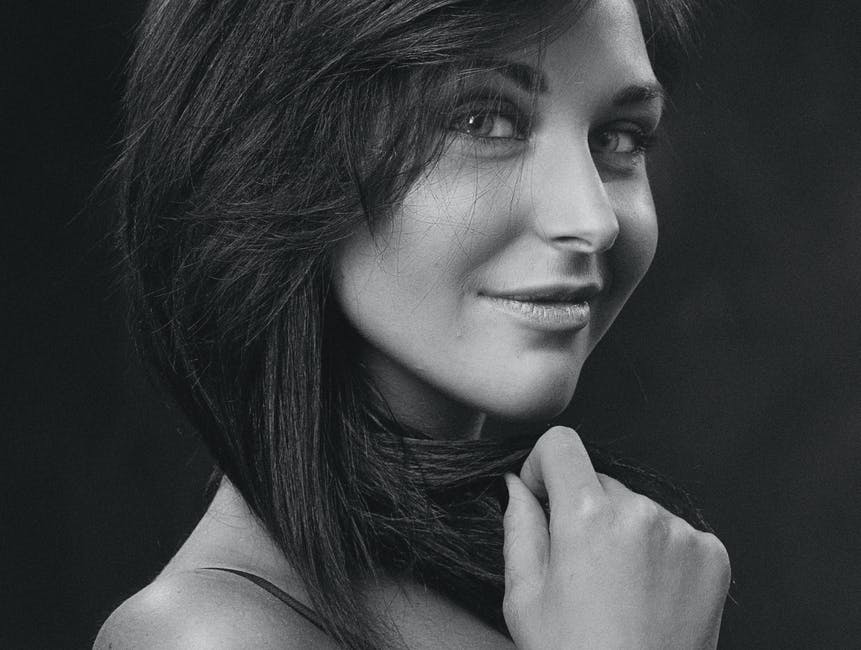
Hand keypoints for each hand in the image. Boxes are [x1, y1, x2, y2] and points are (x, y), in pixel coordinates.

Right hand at [502, 427, 729, 649]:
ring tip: (617, 588)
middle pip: (598, 479)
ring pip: (636, 506)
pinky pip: (673, 529)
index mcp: (587, 519)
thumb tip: (517, 487)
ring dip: (622, 531)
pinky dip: (658, 551)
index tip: (543, 497)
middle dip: (583, 509)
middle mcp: (640, 514)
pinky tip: (648, 593)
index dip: (542, 465)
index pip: (561, 443)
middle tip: (578, 566)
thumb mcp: (525, 598)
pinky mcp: (712, 554)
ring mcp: (682, 533)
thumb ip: (518, 527)